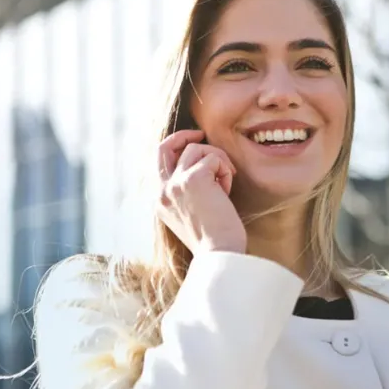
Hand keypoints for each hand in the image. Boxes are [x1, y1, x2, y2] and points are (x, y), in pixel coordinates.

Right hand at [156, 129, 246, 253]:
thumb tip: (202, 168)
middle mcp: (162, 191)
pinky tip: (227, 190)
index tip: (195, 146)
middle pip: (164, 147)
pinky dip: (225, 170)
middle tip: (201, 134)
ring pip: (196, 149)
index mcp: (160, 201)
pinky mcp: (193, 179)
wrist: (220, 254)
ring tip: (225, 182)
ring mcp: (175, 184)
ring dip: (217, 160)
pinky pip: (213, 158)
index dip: (177, 149)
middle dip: (183, 135)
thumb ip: (188, 193)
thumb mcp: (192, 215)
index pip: (160, 163)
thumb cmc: (214, 240)